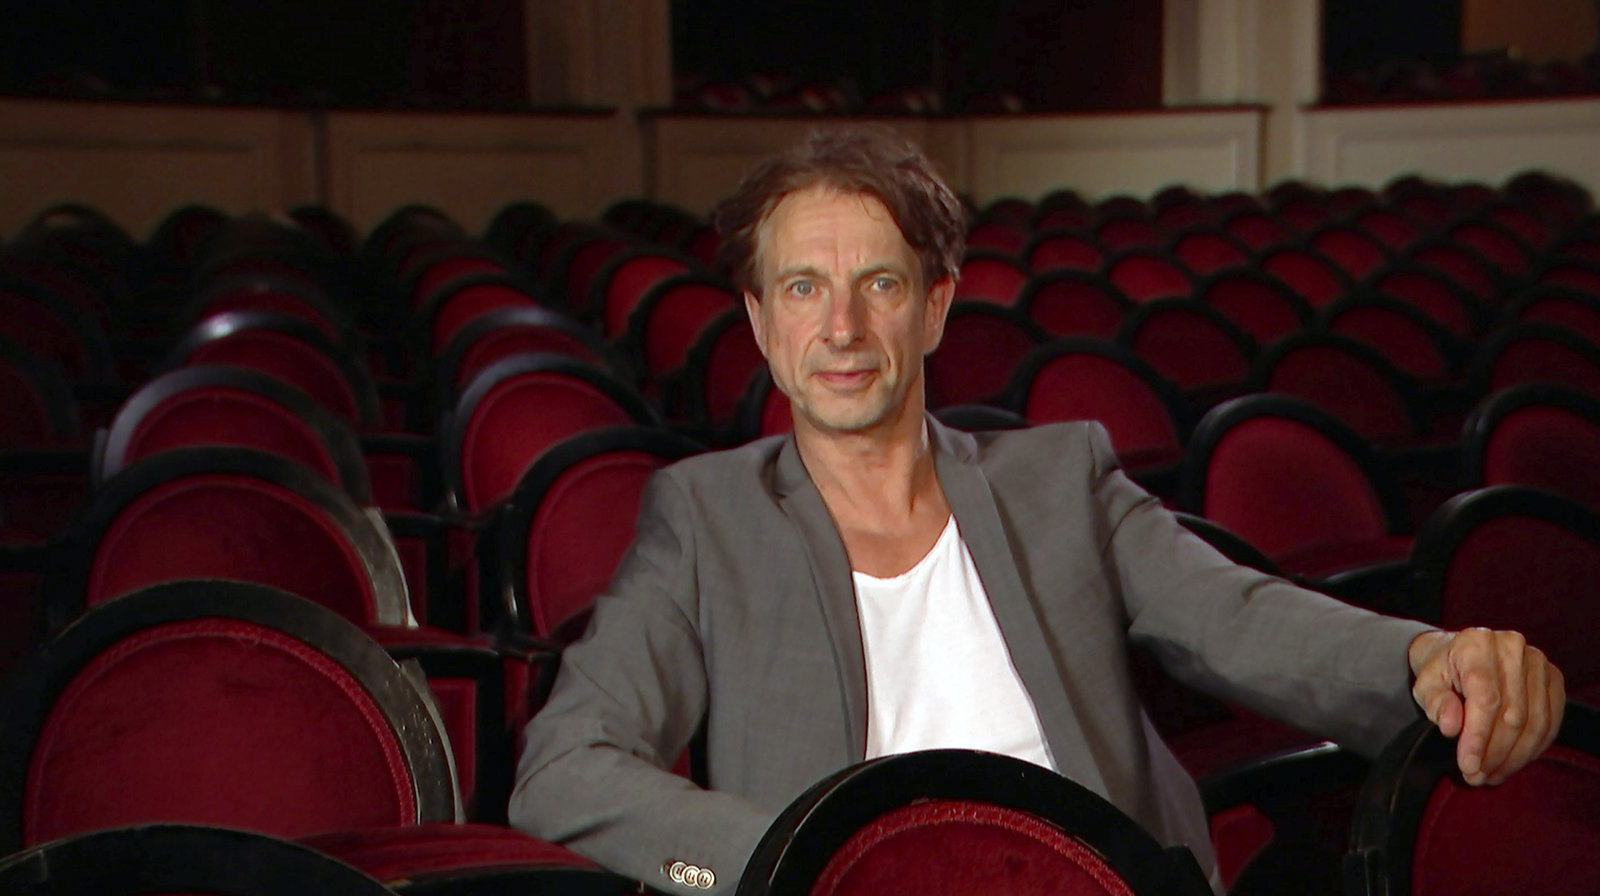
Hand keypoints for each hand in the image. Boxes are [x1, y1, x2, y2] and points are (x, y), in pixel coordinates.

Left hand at [1409, 628, 1564, 785]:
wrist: (1459, 652)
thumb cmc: (1441, 670)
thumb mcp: (1426, 684)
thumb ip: (1435, 702)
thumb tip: (1450, 726)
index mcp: (1477, 643)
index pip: (1485, 699)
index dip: (1478, 738)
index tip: (1468, 766)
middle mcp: (1513, 647)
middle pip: (1512, 715)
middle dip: (1494, 753)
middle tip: (1477, 776)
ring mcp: (1538, 662)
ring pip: (1535, 722)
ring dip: (1514, 757)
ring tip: (1492, 775)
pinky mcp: (1553, 677)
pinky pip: (1550, 721)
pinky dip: (1532, 748)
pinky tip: (1513, 762)